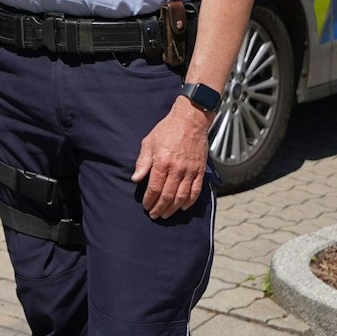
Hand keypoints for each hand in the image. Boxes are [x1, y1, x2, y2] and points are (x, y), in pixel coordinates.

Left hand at [132, 100, 210, 218]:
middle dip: (160, 207)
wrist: (190, 121)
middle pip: (168, 195)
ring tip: (166, 214)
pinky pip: (196, 189)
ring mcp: (190, 170)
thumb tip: (136, 179)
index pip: (154, 187)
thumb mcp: (148, 143)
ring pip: (182, 195)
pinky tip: (183, 206)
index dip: (149, 199)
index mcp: (162, 162)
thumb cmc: (167, 130)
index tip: (146, 206)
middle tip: (154, 215)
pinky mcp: (200, 170)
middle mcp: (177, 169)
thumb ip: (142, 162)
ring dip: (173, 208)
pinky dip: (190, 201)